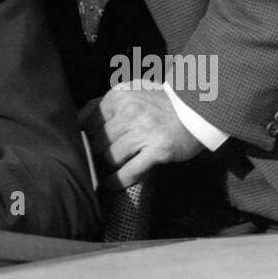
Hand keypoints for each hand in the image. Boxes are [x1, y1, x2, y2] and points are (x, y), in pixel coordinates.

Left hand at [82, 81, 202, 189]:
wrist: (198, 109)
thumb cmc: (161, 103)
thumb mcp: (133, 92)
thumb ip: (107, 104)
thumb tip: (78, 121)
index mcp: (119, 95)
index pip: (88, 121)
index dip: (83, 138)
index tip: (82, 149)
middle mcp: (129, 110)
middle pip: (97, 141)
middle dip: (94, 155)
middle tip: (92, 165)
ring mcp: (144, 130)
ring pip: (111, 157)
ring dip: (105, 169)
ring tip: (101, 175)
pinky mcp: (158, 150)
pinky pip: (130, 171)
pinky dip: (117, 182)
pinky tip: (110, 186)